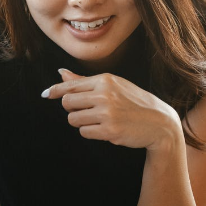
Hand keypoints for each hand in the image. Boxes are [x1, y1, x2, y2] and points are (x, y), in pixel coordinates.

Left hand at [43, 69, 180, 150]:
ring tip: (97, 120)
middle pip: (67, 102)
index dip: (55, 90)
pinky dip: (90, 132)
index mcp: (105, 80)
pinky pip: (84, 132)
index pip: (71, 84)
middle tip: (86, 111)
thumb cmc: (134, 102)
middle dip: (72, 109)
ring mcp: (107, 112)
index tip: (45, 94)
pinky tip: (104, 129)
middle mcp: (105, 94)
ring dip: (81, 122)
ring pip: (73, 119)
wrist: (159, 122)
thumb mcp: (114, 86)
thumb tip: (60, 72)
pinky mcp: (109, 130)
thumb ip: (85, 81)